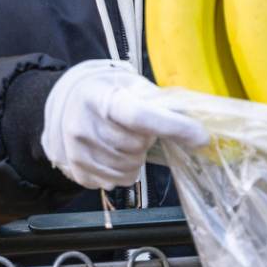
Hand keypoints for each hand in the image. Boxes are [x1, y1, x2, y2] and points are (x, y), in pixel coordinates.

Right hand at [41, 60, 208, 189]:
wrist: (65, 101)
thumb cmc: (106, 91)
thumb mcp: (129, 84)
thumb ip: (157, 101)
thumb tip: (195, 120)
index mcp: (101, 97)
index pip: (139, 116)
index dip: (173, 127)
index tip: (200, 136)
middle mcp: (83, 124)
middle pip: (136, 146)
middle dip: (146, 140)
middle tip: (138, 129)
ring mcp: (76, 150)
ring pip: (128, 169)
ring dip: (136, 158)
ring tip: (125, 141)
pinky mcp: (75, 170)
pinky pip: (115, 182)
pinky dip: (122, 172)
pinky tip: (114, 154)